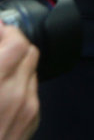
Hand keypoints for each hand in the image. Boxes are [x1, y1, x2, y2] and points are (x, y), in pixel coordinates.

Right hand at [0, 23, 39, 139]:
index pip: (14, 41)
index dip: (2, 30)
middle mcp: (14, 96)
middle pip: (27, 50)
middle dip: (8, 41)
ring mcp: (26, 111)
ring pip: (31, 69)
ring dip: (14, 60)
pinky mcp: (30, 123)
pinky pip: (31, 91)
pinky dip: (18, 82)